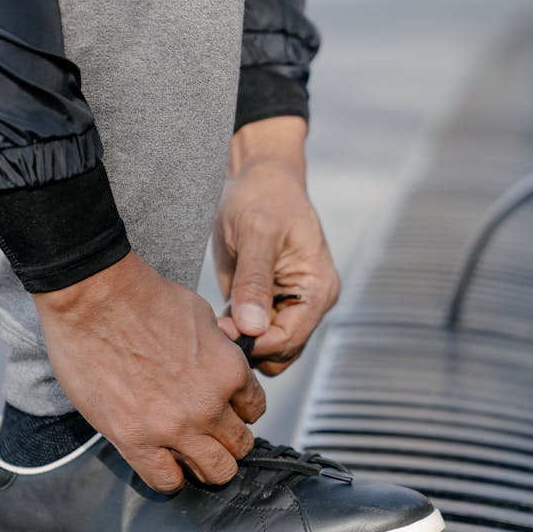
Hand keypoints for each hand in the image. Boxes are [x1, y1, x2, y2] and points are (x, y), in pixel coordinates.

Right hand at [34, 253, 265, 491]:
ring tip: (187, 452)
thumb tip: (223, 362)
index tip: (223, 408)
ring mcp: (172, 427)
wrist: (93, 296)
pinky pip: (166, 482)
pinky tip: (162, 460)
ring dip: (204, 463)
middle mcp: (208, 404)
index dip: (238, 410)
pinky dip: (170, 477)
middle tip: (207, 433)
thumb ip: (219, 350)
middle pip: (240, 447)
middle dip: (226, 441)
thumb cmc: (142, 296)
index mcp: (229, 370)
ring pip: (215, 472)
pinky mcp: (134, 439)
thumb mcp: (202, 314)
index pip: (255, 410)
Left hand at [213, 116, 339, 375]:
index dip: (254, 342)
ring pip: (267, 349)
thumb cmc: (262, 197)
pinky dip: (237, 331)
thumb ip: (253, 282)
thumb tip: (252, 328)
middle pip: (281, 353)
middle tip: (215, 324)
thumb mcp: (255, 234)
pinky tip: (218, 314)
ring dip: (241, 341)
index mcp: (317, 289)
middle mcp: (310, 304)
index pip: (289, 339)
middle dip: (249, 346)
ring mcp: (291, 305)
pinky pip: (256, 334)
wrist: (259, 177)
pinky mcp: (270, 303)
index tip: (220, 329)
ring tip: (216, 318)